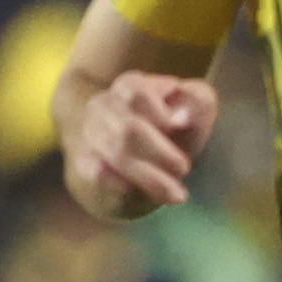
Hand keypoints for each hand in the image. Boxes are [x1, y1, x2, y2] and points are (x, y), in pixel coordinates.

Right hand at [65, 70, 216, 220]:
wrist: (142, 163)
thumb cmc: (174, 130)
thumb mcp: (196, 108)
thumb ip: (197, 102)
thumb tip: (179, 117)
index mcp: (129, 86)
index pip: (137, 92)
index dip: (160, 114)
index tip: (178, 129)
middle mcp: (103, 106)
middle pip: (128, 128)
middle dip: (161, 153)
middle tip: (184, 168)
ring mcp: (90, 134)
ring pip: (117, 154)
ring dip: (152, 177)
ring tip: (177, 193)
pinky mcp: (84, 163)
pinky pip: (100, 174)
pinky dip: (128, 186)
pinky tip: (148, 195)